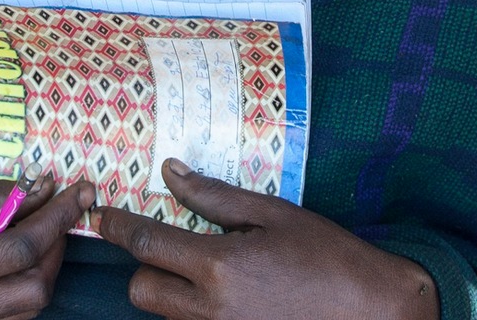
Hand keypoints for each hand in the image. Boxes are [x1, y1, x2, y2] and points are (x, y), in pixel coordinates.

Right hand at [0, 177, 94, 319]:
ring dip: (46, 266)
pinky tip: (18, 256)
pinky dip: (27, 285)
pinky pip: (13, 317)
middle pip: (36, 287)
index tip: (79, 189)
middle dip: (56, 244)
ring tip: (38, 228)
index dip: (57, 216)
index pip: (22, 248)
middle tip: (58, 208)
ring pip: (30, 307)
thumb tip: (41, 188)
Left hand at [95, 161, 437, 319]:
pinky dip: (195, 311)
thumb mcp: (271, 213)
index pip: (148, 244)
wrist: (372, 312)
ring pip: (165, 315)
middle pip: (141, 291)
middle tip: (165, 241)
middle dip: (143, 264)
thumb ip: (214, 196)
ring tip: (202, 265)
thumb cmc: (326, 255)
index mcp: (220, 267)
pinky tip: (224, 292)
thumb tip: (170, 172)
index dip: (119, 227)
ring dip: (169, 289)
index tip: (104, 216)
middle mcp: (212, 310)